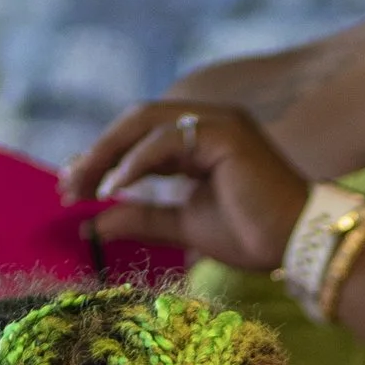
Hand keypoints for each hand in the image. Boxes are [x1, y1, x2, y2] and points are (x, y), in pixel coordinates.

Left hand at [59, 100, 311, 275]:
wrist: (298, 244)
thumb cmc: (253, 235)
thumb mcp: (182, 226)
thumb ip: (141, 218)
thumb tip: (92, 225)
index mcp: (200, 138)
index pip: (140, 137)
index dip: (104, 159)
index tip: (73, 188)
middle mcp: (208, 120)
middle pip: (135, 123)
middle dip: (97, 154)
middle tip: (66, 186)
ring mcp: (217, 121)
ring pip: (144, 125)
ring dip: (107, 155)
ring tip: (82, 187)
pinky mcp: (223, 133)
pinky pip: (165, 141)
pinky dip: (135, 164)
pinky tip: (114, 189)